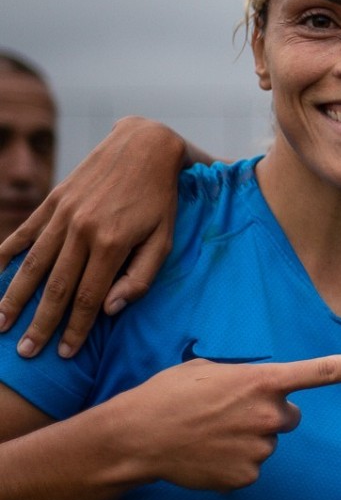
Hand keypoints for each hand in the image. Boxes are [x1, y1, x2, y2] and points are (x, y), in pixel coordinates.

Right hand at [0, 117, 187, 358]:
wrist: (144, 146)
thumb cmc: (160, 200)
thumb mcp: (165, 240)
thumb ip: (140, 277)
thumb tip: (111, 310)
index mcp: (112, 243)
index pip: (89, 297)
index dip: (76, 328)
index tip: (65, 353)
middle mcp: (82, 230)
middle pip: (55, 288)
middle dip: (40, 324)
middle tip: (26, 353)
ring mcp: (63, 214)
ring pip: (33, 264)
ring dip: (15, 297)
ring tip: (0, 324)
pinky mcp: (53, 200)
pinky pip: (25, 233)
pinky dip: (6, 255)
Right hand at [117, 353, 340, 490]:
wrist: (137, 436)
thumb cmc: (171, 394)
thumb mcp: (212, 370)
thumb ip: (250, 378)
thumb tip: (267, 390)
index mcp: (264, 381)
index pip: (324, 372)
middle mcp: (270, 414)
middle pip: (291, 416)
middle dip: (270, 415)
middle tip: (231, 414)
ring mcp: (261, 449)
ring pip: (269, 443)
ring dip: (249, 439)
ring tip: (211, 433)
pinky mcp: (248, 477)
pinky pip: (252, 468)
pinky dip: (235, 463)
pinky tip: (208, 455)